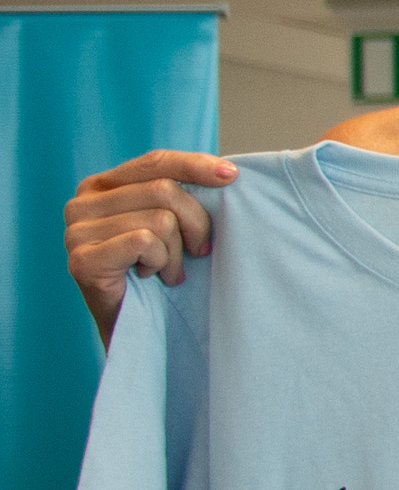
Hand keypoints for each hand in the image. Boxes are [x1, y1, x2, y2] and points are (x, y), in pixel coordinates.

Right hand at [65, 150, 237, 333]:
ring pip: (159, 219)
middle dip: (195, 223)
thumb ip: (179, 194)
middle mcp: (81, 203)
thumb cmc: (155, 271)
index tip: (231, 176)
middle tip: (198, 252)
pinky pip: (145, 242)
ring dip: (177, 252)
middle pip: (164, 190)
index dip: (195, 165)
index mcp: (100, 186)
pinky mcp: (83, 259)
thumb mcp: (167, 223)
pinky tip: (152, 276)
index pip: (154, 162)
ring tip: (168, 269)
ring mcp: (76, 231)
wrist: (134, 327)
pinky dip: (161, 262)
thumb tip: (227, 172)